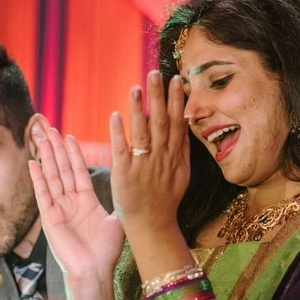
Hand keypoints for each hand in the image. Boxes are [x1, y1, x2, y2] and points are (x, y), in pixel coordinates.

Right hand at [29, 120, 122, 281]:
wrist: (94, 271)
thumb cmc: (106, 251)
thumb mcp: (117, 221)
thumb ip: (118, 203)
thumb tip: (131, 190)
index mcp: (86, 201)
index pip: (78, 170)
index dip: (73, 153)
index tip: (69, 135)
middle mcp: (70, 202)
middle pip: (61, 168)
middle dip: (56, 148)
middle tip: (49, 128)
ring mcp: (59, 208)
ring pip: (51, 176)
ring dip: (46, 157)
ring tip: (41, 137)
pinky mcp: (49, 218)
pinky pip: (43, 193)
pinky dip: (38, 178)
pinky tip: (33, 162)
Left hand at [110, 70, 190, 238]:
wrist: (153, 225)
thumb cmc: (167, 199)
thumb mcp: (183, 174)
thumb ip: (183, 148)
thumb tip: (185, 122)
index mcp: (174, 156)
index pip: (177, 123)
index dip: (177, 101)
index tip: (176, 80)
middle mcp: (160, 158)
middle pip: (160, 122)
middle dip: (159, 97)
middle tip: (155, 73)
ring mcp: (142, 166)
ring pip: (141, 133)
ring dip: (137, 109)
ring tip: (135, 87)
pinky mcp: (125, 175)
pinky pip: (121, 150)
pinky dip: (118, 133)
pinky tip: (115, 115)